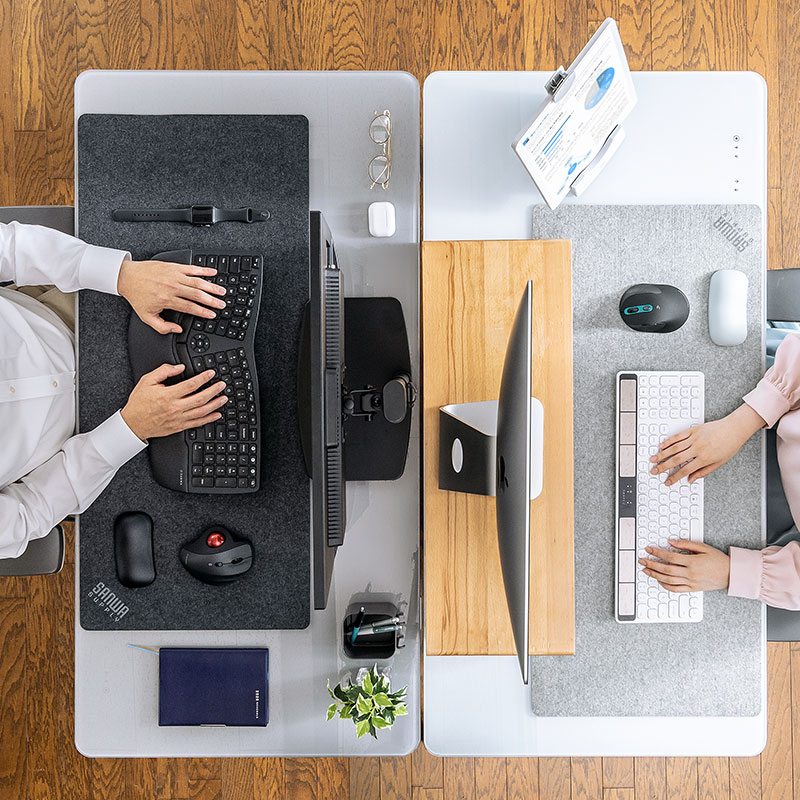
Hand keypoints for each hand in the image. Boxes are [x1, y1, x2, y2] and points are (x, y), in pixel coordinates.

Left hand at [117, 258, 226, 333]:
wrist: (127, 276)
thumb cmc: (136, 295)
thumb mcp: (146, 317)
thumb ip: (162, 327)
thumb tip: (177, 329)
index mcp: (167, 300)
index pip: (190, 307)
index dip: (203, 312)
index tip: (212, 315)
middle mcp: (172, 287)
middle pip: (197, 295)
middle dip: (212, 300)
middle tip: (222, 304)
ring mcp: (174, 275)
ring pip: (198, 282)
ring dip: (212, 287)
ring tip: (222, 291)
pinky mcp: (173, 266)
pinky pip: (192, 268)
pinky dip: (204, 270)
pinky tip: (213, 272)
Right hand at [121, 364, 226, 440]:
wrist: (133, 423)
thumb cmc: (139, 402)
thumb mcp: (147, 381)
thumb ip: (163, 371)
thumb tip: (179, 367)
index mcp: (167, 395)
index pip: (191, 385)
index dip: (203, 378)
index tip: (211, 373)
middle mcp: (175, 408)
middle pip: (200, 398)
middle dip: (214, 391)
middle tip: (222, 385)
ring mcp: (178, 418)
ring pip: (201, 411)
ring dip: (215, 404)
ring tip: (224, 398)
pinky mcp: (179, 426)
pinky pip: (197, 423)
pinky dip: (209, 419)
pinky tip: (217, 414)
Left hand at [639, 539, 729, 592]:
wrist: (731, 574)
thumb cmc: (718, 560)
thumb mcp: (703, 547)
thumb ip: (686, 544)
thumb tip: (671, 542)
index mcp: (693, 562)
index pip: (669, 557)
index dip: (657, 552)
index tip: (649, 549)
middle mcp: (691, 573)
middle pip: (666, 569)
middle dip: (651, 564)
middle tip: (643, 560)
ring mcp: (691, 582)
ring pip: (668, 580)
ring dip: (655, 575)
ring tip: (646, 570)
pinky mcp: (693, 589)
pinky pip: (676, 589)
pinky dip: (665, 585)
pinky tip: (659, 581)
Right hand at [650, 403, 764, 485]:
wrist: (734, 429)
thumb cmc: (729, 445)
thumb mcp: (719, 463)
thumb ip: (703, 472)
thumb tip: (691, 479)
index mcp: (704, 458)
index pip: (685, 470)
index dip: (674, 477)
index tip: (667, 481)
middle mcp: (698, 448)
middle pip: (676, 459)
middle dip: (663, 466)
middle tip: (654, 470)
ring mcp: (694, 438)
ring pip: (674, 448)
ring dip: (662, 454)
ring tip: (653, 459)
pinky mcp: (693, 430)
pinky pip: (678, 436)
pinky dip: (668, 441)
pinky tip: (662, 445)